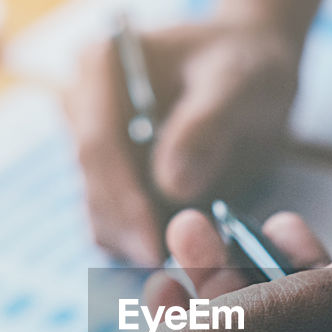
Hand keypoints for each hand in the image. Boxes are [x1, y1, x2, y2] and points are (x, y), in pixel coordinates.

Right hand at [64, 20, 301, 266]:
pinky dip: (141, 241)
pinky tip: (176, 252)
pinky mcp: (108, 175)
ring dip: (134, 242)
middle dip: (129, 230)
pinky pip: (115, 220)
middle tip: (171, 267)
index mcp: (102, 66)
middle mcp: (82, 104)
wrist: (249, 69)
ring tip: (183, 261)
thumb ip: (205, 127)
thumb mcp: (237, 83)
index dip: (123, 200)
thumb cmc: (246, 64)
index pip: (98, 144)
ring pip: (99, 209)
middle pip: (92, 183)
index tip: (154, 245)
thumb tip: (171, 186)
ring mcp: (90, 142)